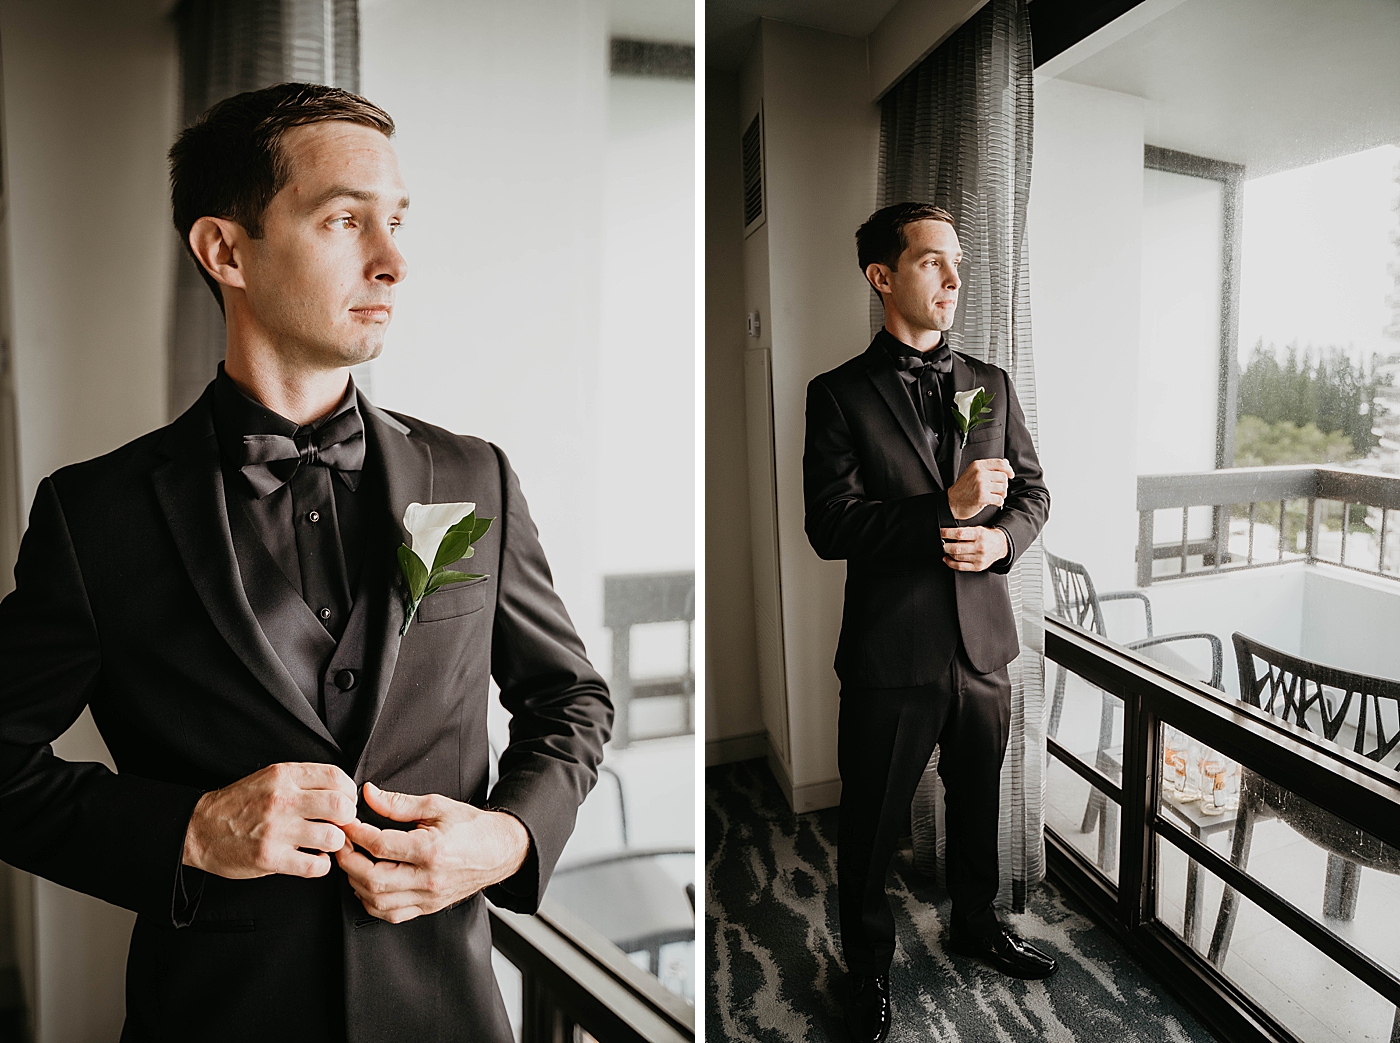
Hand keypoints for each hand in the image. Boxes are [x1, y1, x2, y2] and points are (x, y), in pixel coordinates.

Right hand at [182, 762, 357, 878]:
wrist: (199, 829)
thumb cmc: (238, 805)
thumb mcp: (269, 778)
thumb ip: (303, 780)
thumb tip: (341, 789)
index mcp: (284, 776)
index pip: (336, 777)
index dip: (349, 792)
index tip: (346, 802)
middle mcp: (281, 800)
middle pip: (341, 806)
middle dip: (347, 817)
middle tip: (340, 824)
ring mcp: (276, 830)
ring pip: (332, 837)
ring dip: (335, 843)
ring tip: (325, 843)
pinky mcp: (270, 858)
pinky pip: (315, 865)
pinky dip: (321, 865)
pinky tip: (314, 859)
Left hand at [336, 782, 530, 923]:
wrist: (501, 850)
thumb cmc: (473, 827)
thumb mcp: (437, 806)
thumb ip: (399, 803)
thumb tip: (369, 794)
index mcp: (432, 851)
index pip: (380, 846)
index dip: (356, 834)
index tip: (346, 823)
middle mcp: (428, 879)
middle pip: (372, 879)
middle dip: (348, 861)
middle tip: (342, 844)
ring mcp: (428, 897)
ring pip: (377, 902)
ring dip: (356, 883)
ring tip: (353, 862)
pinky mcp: (428, 907)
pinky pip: (391, 914)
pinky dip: (371, 902)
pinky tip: (367, 884)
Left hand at [940, 526, 1008, 571]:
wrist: (1000, 546)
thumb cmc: (987, 537)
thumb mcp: (978, 529)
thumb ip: (965, 532)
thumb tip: (947, 534)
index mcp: (979, 534)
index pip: (959, 534)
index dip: (947, 533)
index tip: (941, 533)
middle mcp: (980, 547)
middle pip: (956, 548)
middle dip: (945, 545)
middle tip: (942, 542)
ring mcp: (979, 558)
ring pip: (957, 557)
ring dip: (948, 553)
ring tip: (946, 549)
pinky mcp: (978, 566)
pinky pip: (960, 566)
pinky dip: (950, 563)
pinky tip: (947, 559)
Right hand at [947, 458, 1013, 519]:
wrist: (951, 502)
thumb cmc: (963, 489)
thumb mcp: (973, 473)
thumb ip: (989, 467)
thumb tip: (1006, 463)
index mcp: (977, 465)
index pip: (1000, 463)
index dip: (1009, 469)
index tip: (1011, 475)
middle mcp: (979, 473)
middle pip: (1004, 477)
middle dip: (1003, 485)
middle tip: (996, 490)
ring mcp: (981, 485)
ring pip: (1003, 488)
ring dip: (1001, 494)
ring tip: (994, 495)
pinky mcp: (982, 497)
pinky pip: (999, 499)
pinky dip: (998, 502)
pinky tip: (992, 502)